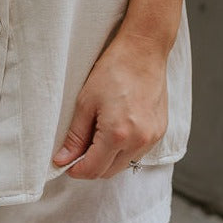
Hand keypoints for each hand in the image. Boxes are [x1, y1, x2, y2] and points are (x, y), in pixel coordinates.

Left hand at [52, 31, 168, 178]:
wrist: (143, 51)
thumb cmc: (114, 70)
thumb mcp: (85, 102)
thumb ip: (74, 136)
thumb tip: (62, 159)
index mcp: (117, 134)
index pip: (93, 169)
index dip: (75, 170)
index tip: (66, 164)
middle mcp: (138, 141)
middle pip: (109, 172)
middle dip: (91, 166)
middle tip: (78, 149)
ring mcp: (152, 137)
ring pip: (124, 164)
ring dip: (108, 158)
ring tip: (98, 134)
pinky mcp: (160, 131)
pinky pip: (138, 152)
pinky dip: (124, 149)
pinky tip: (116, 130)